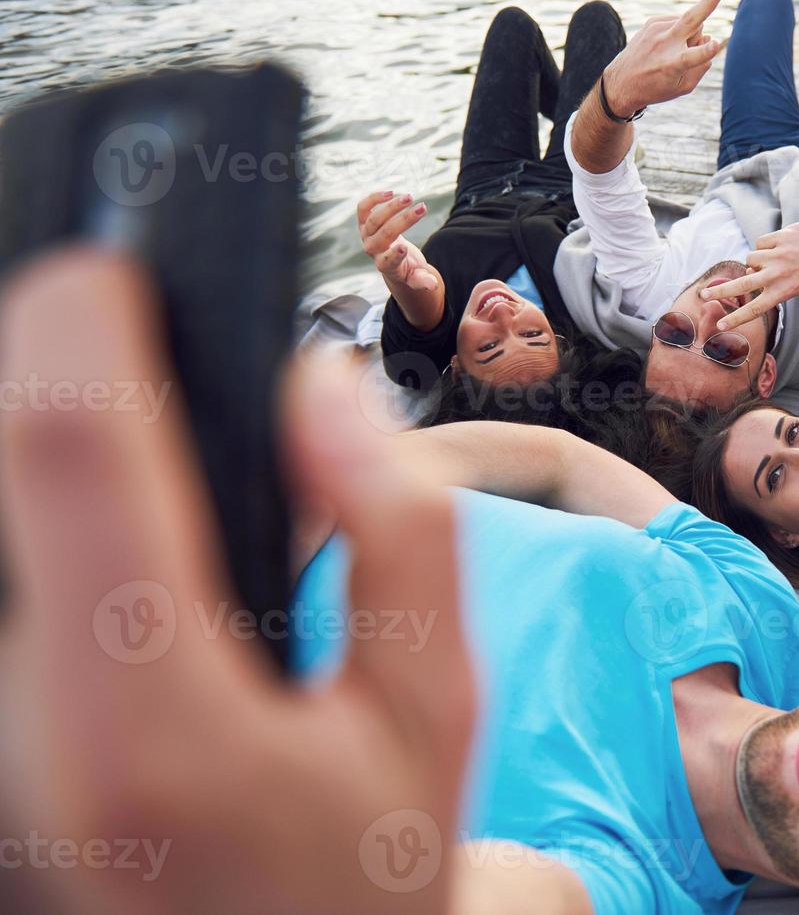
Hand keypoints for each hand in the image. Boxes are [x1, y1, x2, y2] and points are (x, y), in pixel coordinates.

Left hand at [0, 248, 473, 912]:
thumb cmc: (363, 872)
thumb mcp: (437, 709)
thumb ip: (399, 534)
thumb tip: (321, 382)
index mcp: (150, 720)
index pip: (68, 448)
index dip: (82, 316)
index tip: (121, 262)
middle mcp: (14, 731)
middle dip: (50, 367)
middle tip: (130, 331)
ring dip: (46, 447)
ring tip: (135, 432)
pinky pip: (4, 578)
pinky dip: (41, 516)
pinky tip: (113, 524)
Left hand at [358, 190, 435, 289]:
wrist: (392, 259)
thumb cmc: (408, 269)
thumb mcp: (418, 277)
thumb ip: (423, 281)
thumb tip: (433, 285)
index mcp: (386, 265)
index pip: (388, 260)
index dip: (394, 254)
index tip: (403, 248)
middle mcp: (372, 249)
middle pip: (385, 234)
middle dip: (404, 220)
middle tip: (422, 208)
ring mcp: (366, 234)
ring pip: (374, 218)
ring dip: (392, 206)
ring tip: (410, 197)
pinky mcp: (364, 222)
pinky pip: (364, 208)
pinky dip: (374, 199)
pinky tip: (391, 193)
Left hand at [600, 0, 725, 116]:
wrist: (621, 81)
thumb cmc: (656, 88)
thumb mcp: (681, 88)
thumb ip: (701, 68)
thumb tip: (710, 40)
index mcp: (671, 65)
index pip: (692, 57)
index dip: (706, 52)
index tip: (716, 45)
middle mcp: (663, 44)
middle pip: (691, 19)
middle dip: (709, 1)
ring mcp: (656, 29)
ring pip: (691, 22)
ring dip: (691, 34)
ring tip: (674, 51)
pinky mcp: (652, 21)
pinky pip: (679, 20)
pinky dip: (680, 30)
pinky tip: (667, 44)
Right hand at [701, 220, 798, 331]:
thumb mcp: (794, 285)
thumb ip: (769, 282)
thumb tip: (747, 270)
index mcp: (782, 292)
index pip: (754, 309)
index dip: (735, 318)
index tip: (720, 326)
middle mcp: (777, 276)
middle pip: (741, 285)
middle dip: (720, 291)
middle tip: (703, 295)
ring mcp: (778, 256)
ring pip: (751, 257)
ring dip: (757, 259)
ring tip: (775, 259)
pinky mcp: (780, 238)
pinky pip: (761, 242)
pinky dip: (766, 245)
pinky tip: (781, 246)